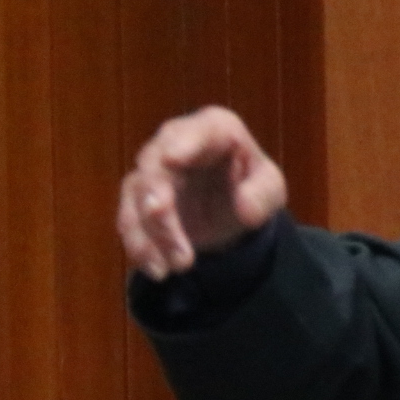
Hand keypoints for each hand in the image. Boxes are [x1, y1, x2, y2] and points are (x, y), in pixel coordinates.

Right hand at [118, 106, 286, 279]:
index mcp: (214, 129)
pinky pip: (129, 220)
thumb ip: (263, 194)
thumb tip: (245, 209)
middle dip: (160, 205)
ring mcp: (152, 170)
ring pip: (137, 197)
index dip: (183, 144)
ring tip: (177, 267)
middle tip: (173, 236)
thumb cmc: (252, 185)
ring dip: (152, 235)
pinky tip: (158, 270)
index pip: (199, 131)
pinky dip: (140, 246)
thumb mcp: (270, 189)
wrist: (232, 208)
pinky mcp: (138, 199)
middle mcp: (174, 142)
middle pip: (155, 167)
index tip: (171, 160)